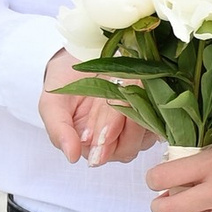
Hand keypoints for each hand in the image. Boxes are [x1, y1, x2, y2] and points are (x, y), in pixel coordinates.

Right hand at [40, 51, 154, 169]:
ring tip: (129, 83)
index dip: (107, 141)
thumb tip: (71, 156)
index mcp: (93, 146)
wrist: (80, 54)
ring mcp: (137, 125)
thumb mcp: (52, 105)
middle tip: (118, 96)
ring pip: (146, 129)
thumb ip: (59, 131)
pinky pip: (159, 110)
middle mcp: (118, 140)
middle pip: (129, 145)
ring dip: (138, 106)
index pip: (107, 154)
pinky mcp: (152, 107)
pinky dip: (150, 96)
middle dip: (123, 121)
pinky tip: (138, 81)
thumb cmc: (65, 83)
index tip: (103, 127)